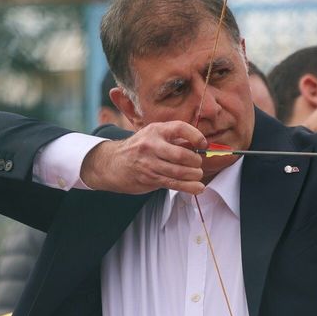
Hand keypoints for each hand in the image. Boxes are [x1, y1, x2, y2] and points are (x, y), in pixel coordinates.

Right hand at [79, 121, 206, 194]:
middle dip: (195, 161)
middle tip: (198, 163)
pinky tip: (197, 188)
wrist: (113, 163)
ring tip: (197, 174)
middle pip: (181, 155)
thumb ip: (174, 140)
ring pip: (178, 172)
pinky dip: (189, 187)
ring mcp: (149, 163)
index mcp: (155, 130)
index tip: (203, 144)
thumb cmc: (139, 148)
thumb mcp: (153, 136)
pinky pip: (173, 184)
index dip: (195, 135)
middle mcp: (151, 145)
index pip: (179, 128)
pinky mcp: (149, 178)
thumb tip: (199, 147)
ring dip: (194, 175)